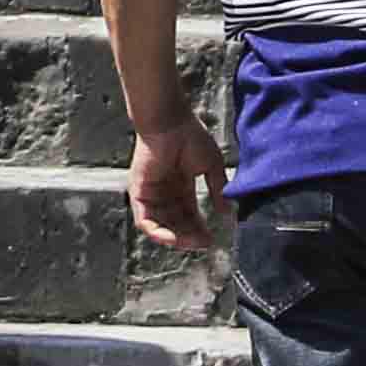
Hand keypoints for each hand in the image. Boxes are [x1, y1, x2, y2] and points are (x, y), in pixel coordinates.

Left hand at [125, 105, 223, 255]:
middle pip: (176, 223)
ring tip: (194, 242)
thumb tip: (227, 211)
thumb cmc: (189, 136)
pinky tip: (174, 238)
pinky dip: (158, 233)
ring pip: (162, 225)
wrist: (169, 122)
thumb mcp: (211, 166)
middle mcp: (165, 191)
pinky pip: (145, 221)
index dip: (200, 228)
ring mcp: (151, 193)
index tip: (213, 238)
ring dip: (178, 237)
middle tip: (205, 244)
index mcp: (181, 184)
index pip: (189, 214)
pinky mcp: (138, 193)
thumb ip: (217, 189)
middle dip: (191, 236)